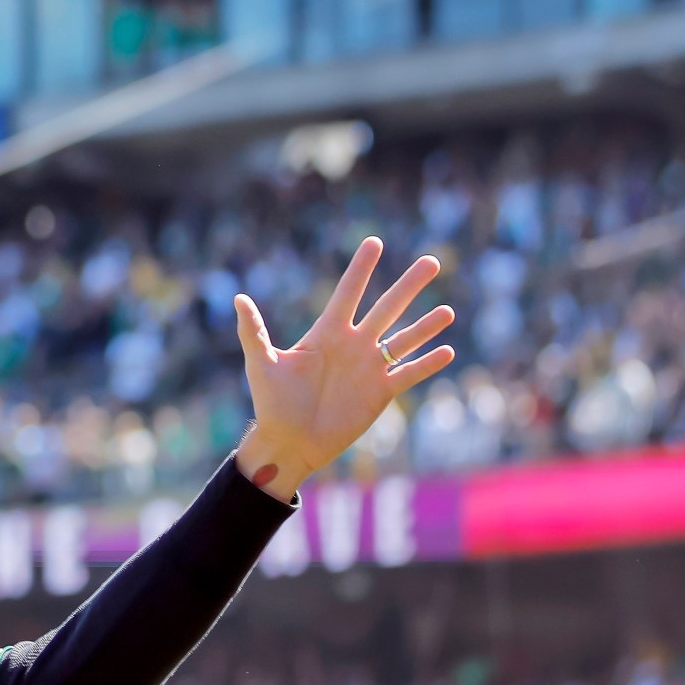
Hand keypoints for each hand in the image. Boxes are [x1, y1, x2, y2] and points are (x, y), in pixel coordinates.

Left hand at [233, 237, 455, 500]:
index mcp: (326, 333)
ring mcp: (369, 368)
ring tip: (447, 310)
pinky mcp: (380, 393)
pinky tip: (447, 351)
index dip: (361, 269)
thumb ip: (253, 331)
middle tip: (431, 262)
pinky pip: (408, 374)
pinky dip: (427, 364)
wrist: (289, 442)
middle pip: (386, 308)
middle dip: (408, 286)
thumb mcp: (262, 364)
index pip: (348, 293)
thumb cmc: (271, 403)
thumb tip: (237, 298)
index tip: (375, 242)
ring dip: (426, 326)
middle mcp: (353, 345)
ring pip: (404, 339)